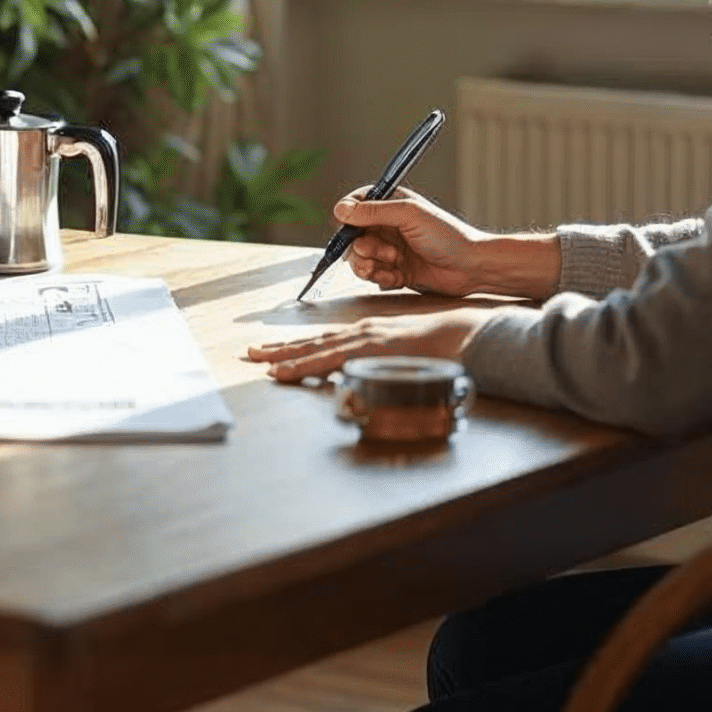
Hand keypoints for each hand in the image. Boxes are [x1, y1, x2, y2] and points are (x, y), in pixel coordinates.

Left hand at [243, 309, 493, 383]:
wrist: (461, 334)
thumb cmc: (437, 347)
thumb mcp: (402, 354)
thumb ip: (384, 362)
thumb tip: (369, 378)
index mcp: (365, 335)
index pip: (323, 342)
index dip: (296, 348)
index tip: (271, 353)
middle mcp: (359, 333)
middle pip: (311, 343)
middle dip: (279, 349)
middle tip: (250, 354)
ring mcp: (363, 339)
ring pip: (315, 350)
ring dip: (284, 358)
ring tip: (260, 364)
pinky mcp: (370, 348)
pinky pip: (330, 359)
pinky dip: (304, 365)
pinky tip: (285, 371)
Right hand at [332, 187, 493, 297]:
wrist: (471, 268)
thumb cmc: (446, 236)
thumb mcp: (408, 216)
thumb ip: (373, 212)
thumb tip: (339, 209)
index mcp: (390, 205)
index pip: (355, 205)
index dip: (347, 217)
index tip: (347, 228)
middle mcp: (387, 226)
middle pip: (352, 236)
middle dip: (363, 247)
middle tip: (382, 252)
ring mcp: (390, 250)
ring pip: (359, 258)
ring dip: (371, 264)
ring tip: (392, 264)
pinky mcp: (394, 271)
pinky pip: (374, 276)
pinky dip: (382, 278)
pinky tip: (399, 278)